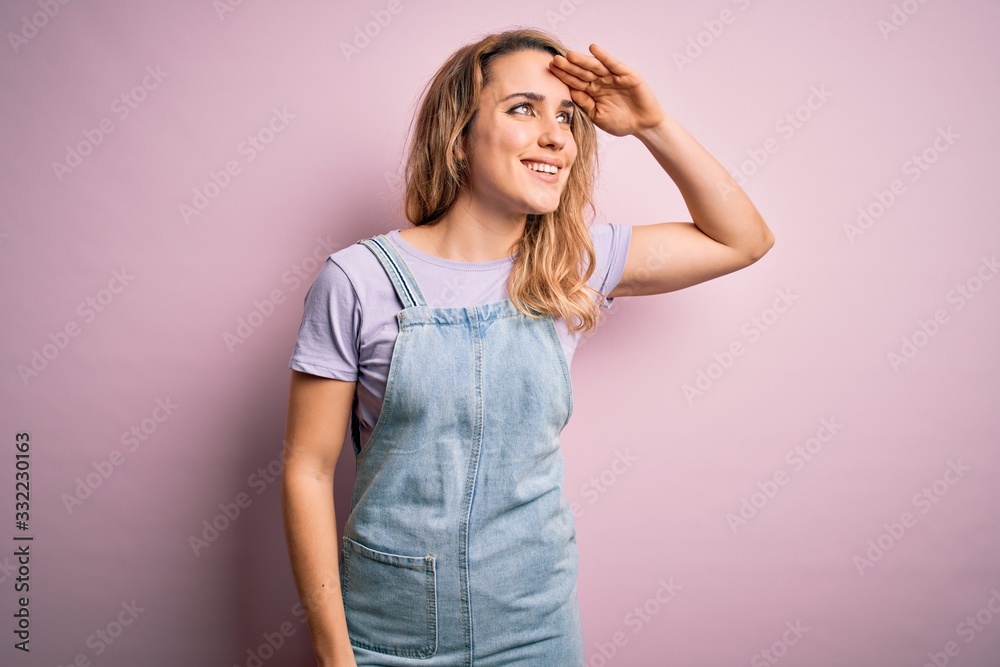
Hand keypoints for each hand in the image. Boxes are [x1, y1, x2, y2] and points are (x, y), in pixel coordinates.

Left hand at [549, 43, 665, 137]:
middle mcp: (601, 82)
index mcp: (592, 91)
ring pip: (595, 67)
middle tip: (555, 60)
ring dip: (582, 60)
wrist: (643, 125)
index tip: (550, 69)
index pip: (575, 81)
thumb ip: (585, 103)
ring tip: (569, 55)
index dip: (563, 76)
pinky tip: (594, 49)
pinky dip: (604, 57)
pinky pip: (613, 64)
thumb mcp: (597, 115)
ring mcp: (613, 77)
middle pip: (582, 72)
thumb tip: (569, 92)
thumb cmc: (620, 122)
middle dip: (569, 66)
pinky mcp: (626, 75)